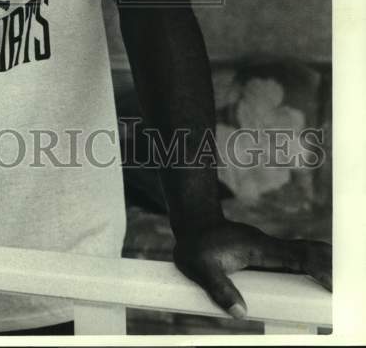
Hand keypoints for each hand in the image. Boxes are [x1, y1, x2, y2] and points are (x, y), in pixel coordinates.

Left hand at [173, 220, 331, 319]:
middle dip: (327, 266)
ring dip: (320, 267)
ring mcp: (266, 250)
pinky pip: (292, 260)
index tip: (334, 281)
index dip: (316, 267)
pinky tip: (318, 278)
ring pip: (300, 256)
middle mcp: (266, 246)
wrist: (191, 224)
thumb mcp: (199, 267)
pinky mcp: (263, 255)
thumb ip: (218, 289)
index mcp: (257, 247)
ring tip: (339, 284)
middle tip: (346, 286)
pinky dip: (308, 267)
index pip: (295, 256)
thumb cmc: (194, 245)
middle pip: (305, 254)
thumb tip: (240, 314)